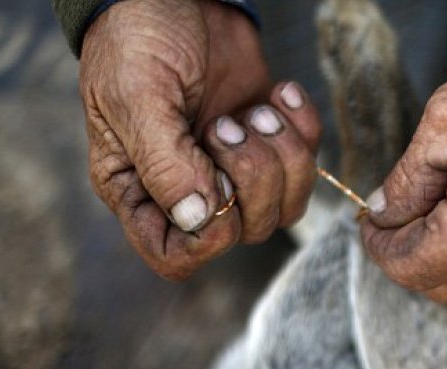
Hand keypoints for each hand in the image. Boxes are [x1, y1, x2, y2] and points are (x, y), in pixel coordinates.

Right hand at [80, 0, 320, 279]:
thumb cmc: (138, 37)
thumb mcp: (138, 95)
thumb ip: (165, 162)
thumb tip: (198, 218)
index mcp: (141, 188)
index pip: (178, 254)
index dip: (211, 238)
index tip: (219, 188)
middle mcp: (188, 187)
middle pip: (246, 230)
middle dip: (254, 177)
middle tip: (230, 123)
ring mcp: (232, 166)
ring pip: (286, 205)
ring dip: (285, 155)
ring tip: (258, 109)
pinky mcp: (267, 139)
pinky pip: (308, 163)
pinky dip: (304, 128)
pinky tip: (280, 93)